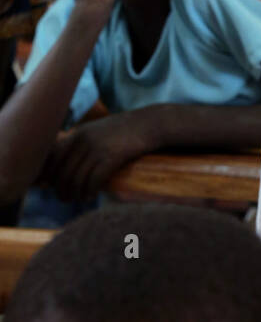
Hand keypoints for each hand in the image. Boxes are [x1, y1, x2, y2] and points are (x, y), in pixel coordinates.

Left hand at [38, 112, 155, 202]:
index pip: (52, 158)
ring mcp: (98, 148)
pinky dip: (90, 192)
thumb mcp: (98, 131)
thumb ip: (81, 143)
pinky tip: (92, 195)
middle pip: (62, 173)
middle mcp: (84, 140)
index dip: (49, 176)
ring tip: (81, 199)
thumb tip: (67, 165)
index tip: (51, 186)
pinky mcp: (112, 157)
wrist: (151, 122)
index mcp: (78, 133)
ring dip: (75, 194)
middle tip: (66, 198)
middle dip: (61, 190)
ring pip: (76, 180)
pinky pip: (94, 181)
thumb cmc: (125, 130)